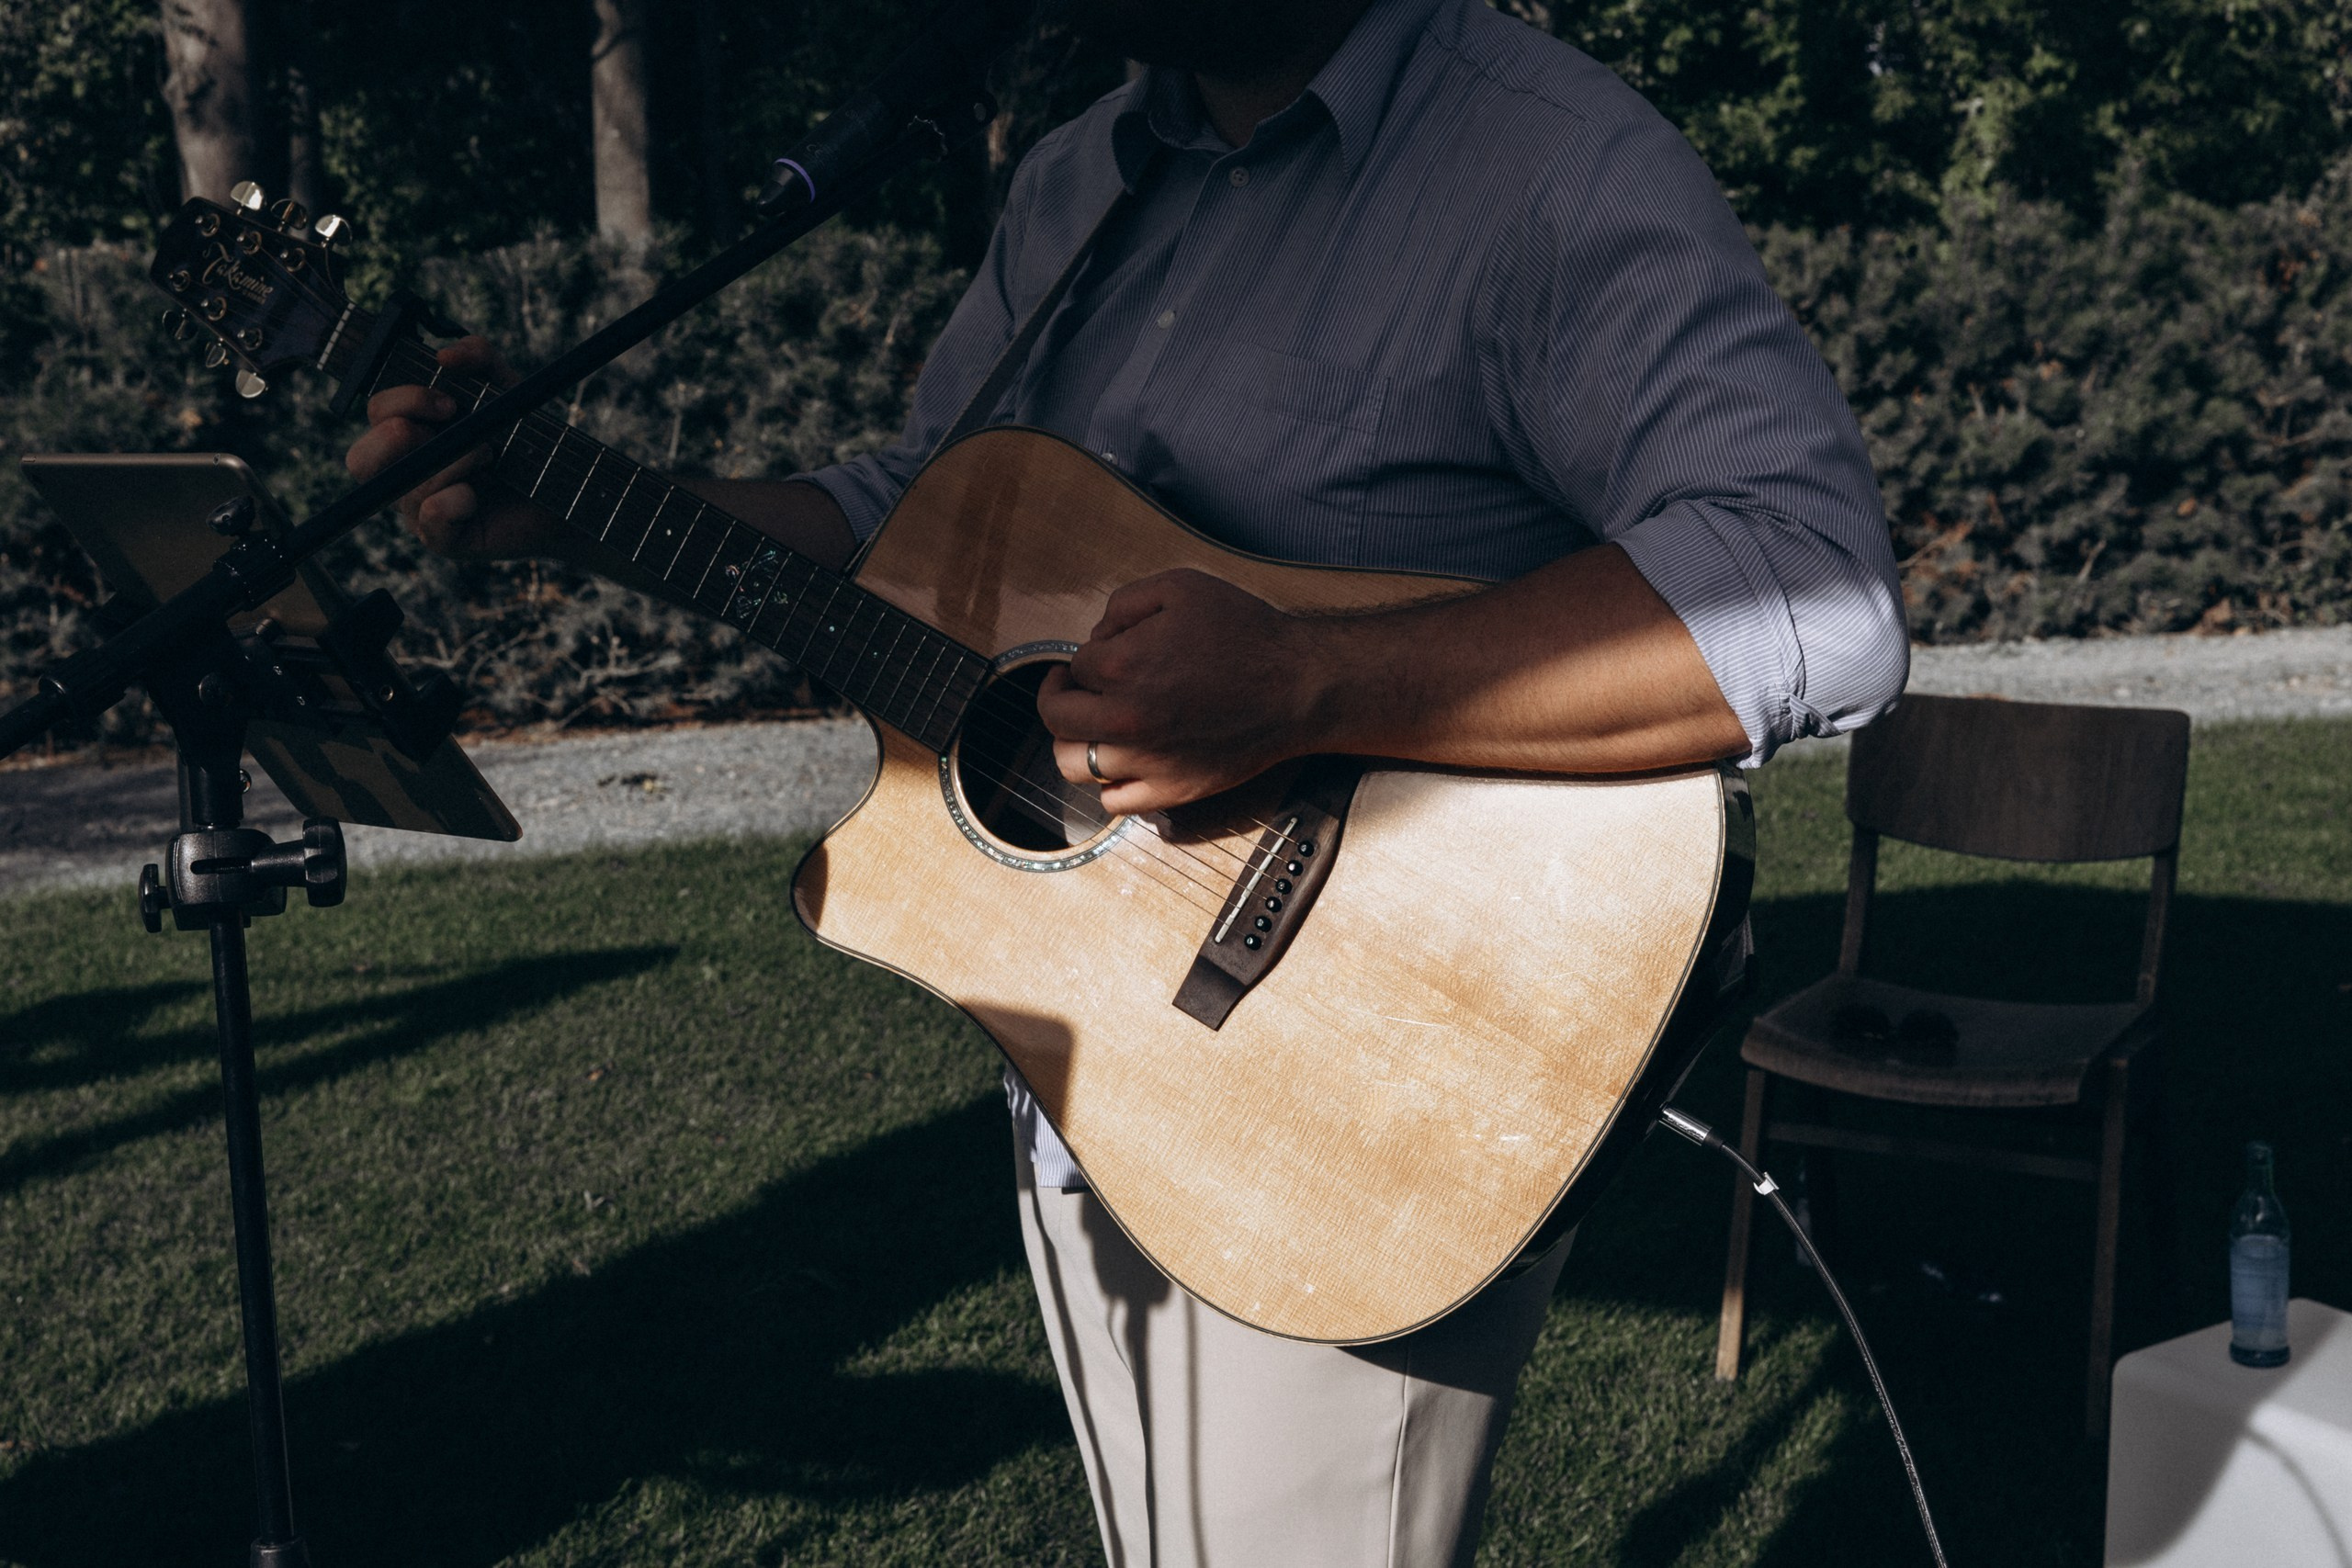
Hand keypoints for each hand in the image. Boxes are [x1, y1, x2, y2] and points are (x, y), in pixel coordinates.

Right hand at [342, 336, 560, 559]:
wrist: (568, 487)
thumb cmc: (528, 440)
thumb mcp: (507, 387)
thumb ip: (478, 356)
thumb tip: (443, 355)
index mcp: (410, 436)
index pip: (377, 414)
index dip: (403, 401)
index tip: (450, 403)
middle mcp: (405, 474)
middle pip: (361, 459)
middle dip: (400, 435)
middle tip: (453, 425)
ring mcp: (419, 510)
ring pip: (406, 486)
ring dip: (454, 462)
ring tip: (491, 457)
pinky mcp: (444, 539)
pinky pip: (430, 520)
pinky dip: (457, 500)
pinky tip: (479, 497)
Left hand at [1038, 569, 1333, 814]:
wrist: (1299, 685)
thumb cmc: (1245, 632)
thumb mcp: (1181, 587)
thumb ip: (1123, 603)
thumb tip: (1096, 638)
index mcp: (1122, 666)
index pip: (1075, 665)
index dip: (1089, 654)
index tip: (1110, 651)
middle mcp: (1126, 718)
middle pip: (1057, 717)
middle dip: (1060, 696)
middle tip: (1073, 686)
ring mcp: (1147, 760)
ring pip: (1074, 765)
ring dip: (1075, 741)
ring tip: (1092, 726)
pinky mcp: (1172, 790)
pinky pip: (1113, 801)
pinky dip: (1108, 784)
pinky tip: (1124, 761)